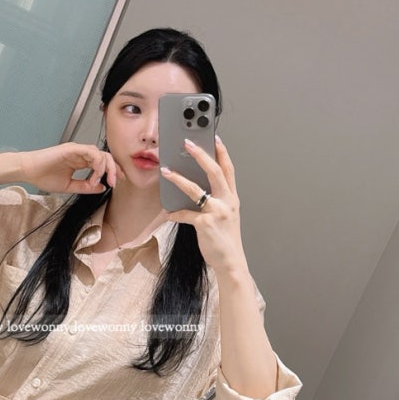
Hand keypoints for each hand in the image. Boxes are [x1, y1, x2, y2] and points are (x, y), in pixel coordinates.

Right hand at [18, 143, 123, 193]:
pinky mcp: (71, 149)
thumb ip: (86, 187)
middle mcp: (81, 154)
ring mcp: (77, 150)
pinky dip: (96, 162)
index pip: (102, 163)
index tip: (117, 181)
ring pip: (100, 153)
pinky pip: (90, 151)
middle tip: (114, 182)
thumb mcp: (70, 186)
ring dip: (105, 167)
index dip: (112, 171)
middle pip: (105, 156)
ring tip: (102, 180)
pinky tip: (95, 173)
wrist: (29, 171)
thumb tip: (102, 187)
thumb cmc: (44, 177)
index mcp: (81, 161)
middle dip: (113, 169)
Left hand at [161, 136, 248, 275]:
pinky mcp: (205, 224)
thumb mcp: (227, 216)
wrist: (231, 261)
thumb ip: (217, 201)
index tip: (215, 138)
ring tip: (166, 171)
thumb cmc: (226, 239)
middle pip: (214, 172)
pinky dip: (175, 214)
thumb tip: (198, 190)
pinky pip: (185, 214)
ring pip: (195, 190)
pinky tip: (168, 213)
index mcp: (232, 198)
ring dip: (179, 179)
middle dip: (201, 155)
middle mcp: (227, 202)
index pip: (228, 170)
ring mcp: (216, 212)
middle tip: (187, 144)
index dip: (222, 153)